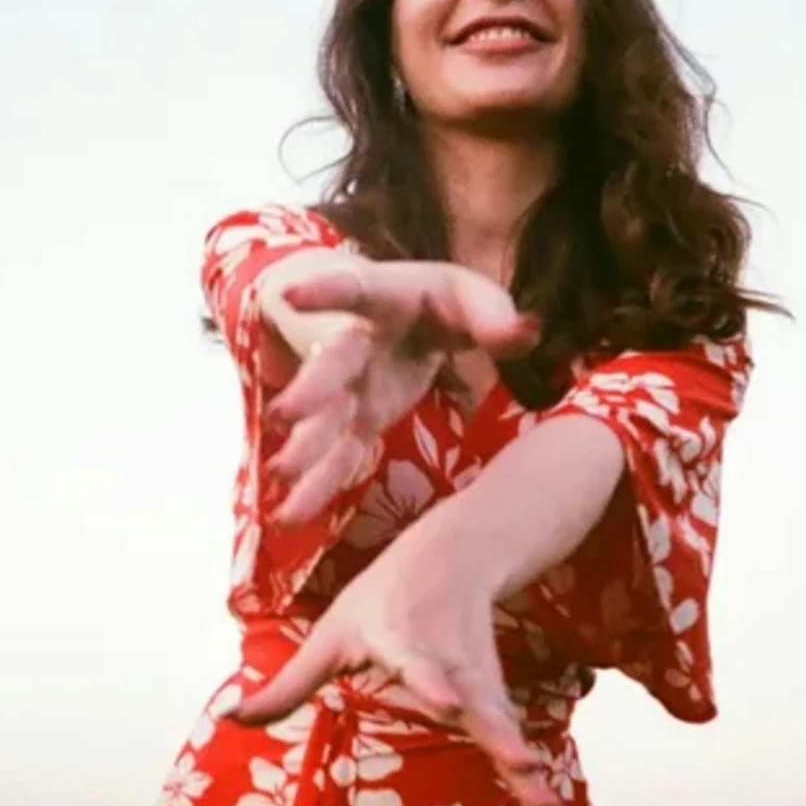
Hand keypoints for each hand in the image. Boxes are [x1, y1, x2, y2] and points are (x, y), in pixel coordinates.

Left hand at [223, 522, 555, 805]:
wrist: (455, 550)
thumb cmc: (381, 598)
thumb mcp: (330, 634)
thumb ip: (288, 683)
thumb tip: (229, 719)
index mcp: (402, 637)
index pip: (419, 661)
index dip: (434, 682)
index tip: (450, 703)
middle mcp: (447, 656)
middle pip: (474, 697)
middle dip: (496, 731)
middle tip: (519, 760)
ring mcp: (476, 673)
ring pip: (499, 719)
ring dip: (518, 760)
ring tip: (540, 801)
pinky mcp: (493, 689)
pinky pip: (507, 731)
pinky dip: (525, 769)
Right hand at [265, 259, 538, 524]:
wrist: (410, 319)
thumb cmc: (441, 303)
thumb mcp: (470, 297)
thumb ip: (494, 316)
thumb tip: (525, 331)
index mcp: (386, 300)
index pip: (358, 291)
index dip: (327, 291)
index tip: (294, 296)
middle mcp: (357, 344)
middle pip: (333, 364)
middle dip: (311, 388)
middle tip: (284, 414)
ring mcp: (352, 387)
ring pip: (327, 417)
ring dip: (305, 446)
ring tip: (279, 474)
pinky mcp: (358, 422)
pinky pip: (338, 454)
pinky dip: (317, 485)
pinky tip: (290, 515)